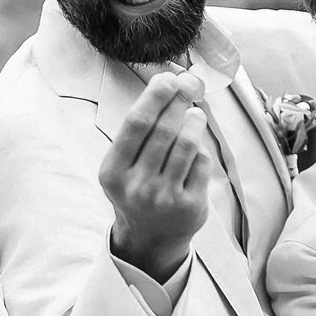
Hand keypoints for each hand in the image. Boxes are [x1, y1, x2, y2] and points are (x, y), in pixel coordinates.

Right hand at [101, 72, 209, 282]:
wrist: (150, 237)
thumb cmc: (138, 188)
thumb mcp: (124, 164)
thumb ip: (140, 131)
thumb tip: (170, 83)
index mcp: (114, 172)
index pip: (136, 125)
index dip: (154, 97)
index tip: (169, 78)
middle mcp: (137, 186)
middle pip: (164, 131)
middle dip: (178, 102)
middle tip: (188, 86)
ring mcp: (164, 198)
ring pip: (187, 145)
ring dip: (194, 122)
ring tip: (195, 114)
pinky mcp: (189, 206)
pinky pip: (201, 163)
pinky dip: (201, 149)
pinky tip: (195, 148)